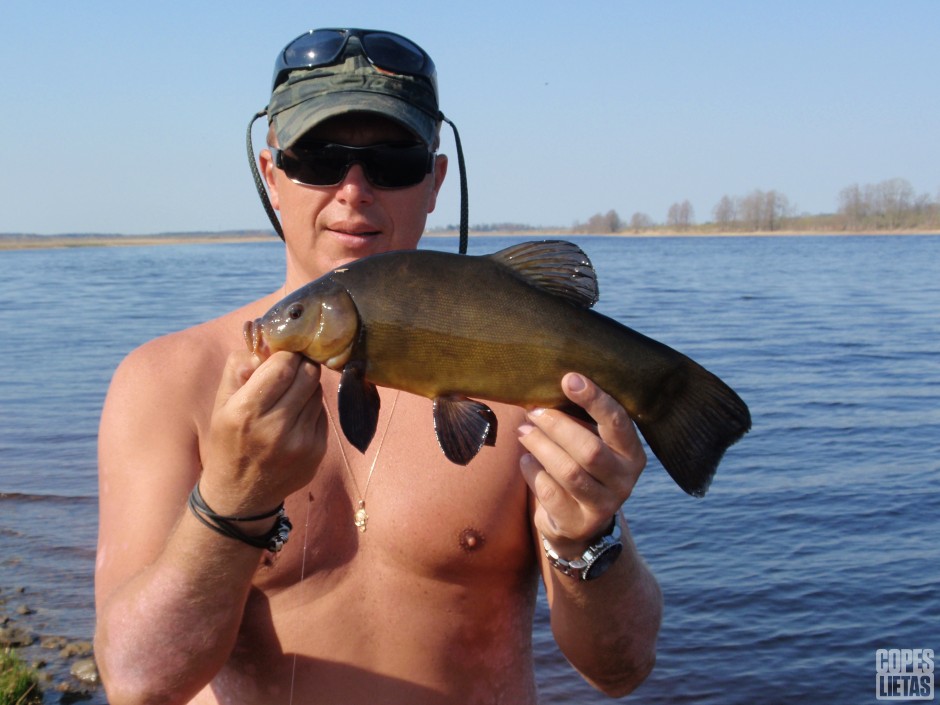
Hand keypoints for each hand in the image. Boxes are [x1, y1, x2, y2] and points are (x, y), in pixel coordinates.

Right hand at [199, 350, 325, 515]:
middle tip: (291, 369)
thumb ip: (239, 367)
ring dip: (307, 388)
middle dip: (301, 366)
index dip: (286, 354)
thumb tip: (268, 343)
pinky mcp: (317, 452)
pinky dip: (311, 410)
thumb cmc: (228, 441)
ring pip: (318, 392)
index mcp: (246, 412)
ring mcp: (301, 442)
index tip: (282, 355)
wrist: (240, 495)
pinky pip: (323, 414)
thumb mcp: (221, 403)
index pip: (284, 364)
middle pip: (308, 374)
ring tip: (288, 399)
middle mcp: (276, 428)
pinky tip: (294, 420)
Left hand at [517, 373, 646, 557]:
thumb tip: (548, 386)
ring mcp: (603, 505)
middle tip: (533, 411)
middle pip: (589, 449)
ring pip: (568, 471)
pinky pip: (550, 492)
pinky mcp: (578, 523)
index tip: (569, 379)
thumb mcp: (589, 443)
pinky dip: (533, 471)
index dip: (594, 399)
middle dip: (557, 425)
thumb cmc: (581, 468)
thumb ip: (578, 419)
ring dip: (540, 446)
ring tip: (524, 431)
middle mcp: (624, 480)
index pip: (617, 422)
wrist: (579, 524)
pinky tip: (526, 460)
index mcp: (632, 453)